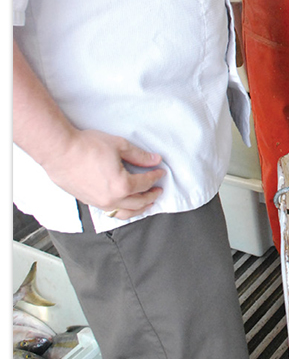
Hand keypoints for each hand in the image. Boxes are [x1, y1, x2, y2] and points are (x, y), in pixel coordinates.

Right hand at [46, 130, 164, 220]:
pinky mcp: (87, 201)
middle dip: (151, 196)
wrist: (59, 151)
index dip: (155, 177)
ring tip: (146, 204)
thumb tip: (154, 160)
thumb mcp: (119, 146)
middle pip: (138, 202)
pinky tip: (124, 205)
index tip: (160, 172)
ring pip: (124, 213)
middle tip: (158, 190)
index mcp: (122, 186)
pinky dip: (122, 210)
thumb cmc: (86, 146)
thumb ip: (139, 156)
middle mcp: (111, 199)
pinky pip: (110, 212)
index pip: (145, 183)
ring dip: (138, 209)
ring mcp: (98, 203)